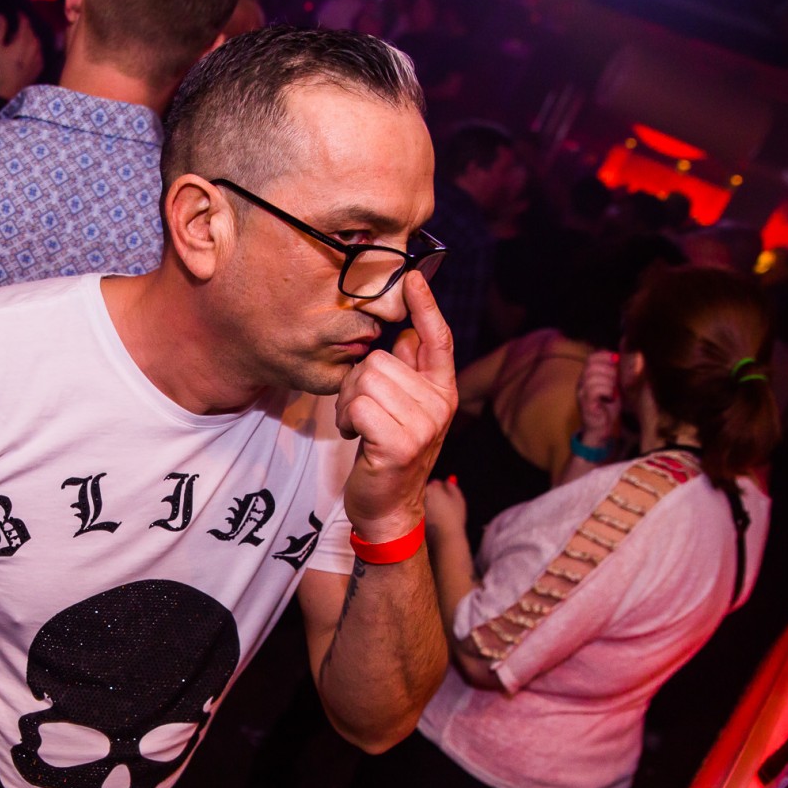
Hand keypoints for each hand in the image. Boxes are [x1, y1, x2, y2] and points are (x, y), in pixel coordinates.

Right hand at [0, 12, 43, 101]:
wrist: (9, 92)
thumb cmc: (0, 70)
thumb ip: (0, 30)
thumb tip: (1, 16)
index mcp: (23, 41)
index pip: (25, 23)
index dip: (22, 17)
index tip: (18, 14)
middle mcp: (34, 47)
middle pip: (32, 32)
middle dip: (25, 28)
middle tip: (17, 28)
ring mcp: (38, 58)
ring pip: (36, 42)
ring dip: (30, 38)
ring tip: (21, 40)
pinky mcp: (40, 66)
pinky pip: (38, 52)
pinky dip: (33, 48)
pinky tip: (27, 52)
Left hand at [335, 271, 457, 540]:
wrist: (389, 509)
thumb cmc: (388, 456)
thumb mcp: (404, 410)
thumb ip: (408, 373)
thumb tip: (403, 334)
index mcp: (441, 391)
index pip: (437, 339)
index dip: (425, 306)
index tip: (413, 278)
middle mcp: (439, 404)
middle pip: (380, 359)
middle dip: (356, 383)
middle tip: (360, 414)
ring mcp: (423, 425)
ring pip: (365, 380)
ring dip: (348, 402)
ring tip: (358, 426)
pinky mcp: (401, 444)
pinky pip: (357, 406)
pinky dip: (345, 419)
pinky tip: (354, 437)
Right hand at [576, 350, 621, 446]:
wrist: (602, 428)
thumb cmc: (609, 406)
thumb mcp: (614, 385)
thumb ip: (616, 372)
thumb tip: (625, 357)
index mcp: (587, 375)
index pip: (593, 357)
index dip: (607, 357)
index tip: (619, 365)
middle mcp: (581, 382)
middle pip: (592, 365)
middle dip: (609, 370)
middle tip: (618, 381)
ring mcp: (581, 393)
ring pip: (593, 377)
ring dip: (609, 382)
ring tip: (614, 391)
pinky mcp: (585, 403)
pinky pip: (594, 390)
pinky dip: (606, 391)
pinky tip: (611, 397)